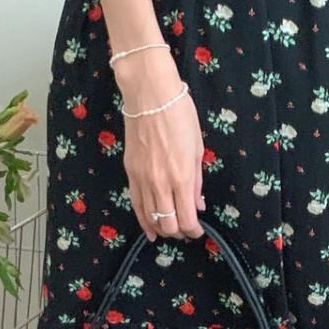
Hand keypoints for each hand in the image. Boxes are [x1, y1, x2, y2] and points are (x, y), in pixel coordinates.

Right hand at [116, 47, 205, 242]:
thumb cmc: (180, 115)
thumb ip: (197, 180)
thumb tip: (197, 203)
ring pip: (150, 218)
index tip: (198, 231)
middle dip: (178, 232)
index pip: (186, 220)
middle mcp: (160, 184)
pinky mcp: (130, 173)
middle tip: (185, 230)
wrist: (150, 96)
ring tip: (169, 230)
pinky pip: (136, 204)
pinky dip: (144, 219)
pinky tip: (149, 228)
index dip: (193, 231)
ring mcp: (142, 180)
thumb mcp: (198, 148)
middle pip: (167, 224)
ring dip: (161, 228)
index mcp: (182, 177)